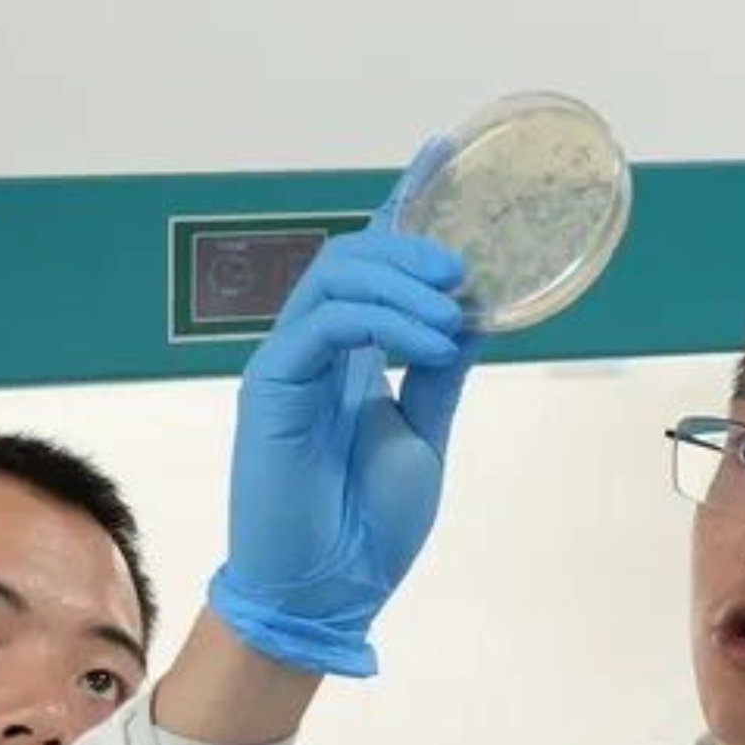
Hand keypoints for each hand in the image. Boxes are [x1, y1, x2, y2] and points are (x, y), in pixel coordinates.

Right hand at [207, 174, 479, 677]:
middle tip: (463, 272)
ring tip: (451, 316)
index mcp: (349, 356)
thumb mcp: (424, 434)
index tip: (441, 152)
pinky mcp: (270, 386)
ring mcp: (288, 364)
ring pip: (333, 277)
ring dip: (402, 284)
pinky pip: (321, 324)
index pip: (372, 263)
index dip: (403, 205)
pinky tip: (427, 344)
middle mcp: (313, 349)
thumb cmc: (368, 526)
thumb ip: (439, 372)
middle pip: (352, 257)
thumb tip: (473, 314)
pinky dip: (381, 322)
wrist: (328, 592)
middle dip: (411, 248)